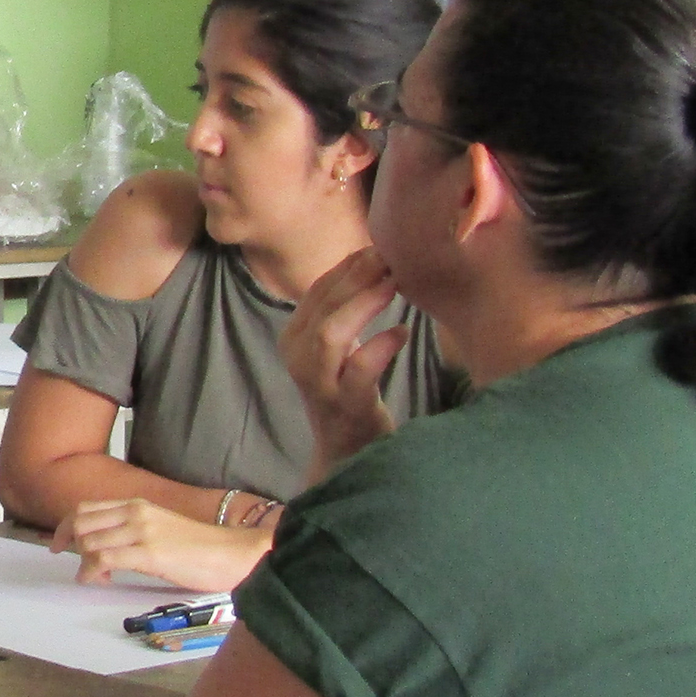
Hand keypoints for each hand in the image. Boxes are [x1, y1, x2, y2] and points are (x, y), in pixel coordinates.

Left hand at [50, 497, 271, 594]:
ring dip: (85, 563)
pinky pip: (103, 558)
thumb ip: (133, 533)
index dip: (66, 527)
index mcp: (138, 505)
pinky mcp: (149, 552)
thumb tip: (105, 549)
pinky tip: (102, 581)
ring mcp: (142, 531)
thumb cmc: (200, 548)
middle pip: (81, 522)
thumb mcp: (160, 530)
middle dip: (71, 545)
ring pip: (89, 541)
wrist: (232, 553)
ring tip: (100, 577)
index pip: (86, 508)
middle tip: (82, 566)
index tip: (59, 544)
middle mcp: (136, 512)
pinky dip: (92, 572)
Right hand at [280, 249, 409, 479]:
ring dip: (364, 305)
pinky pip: (360, 370)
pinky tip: (401, 332)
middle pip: (324, 307)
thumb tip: (373, 256)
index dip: (348, 266)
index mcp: (294, 337)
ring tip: (394, 284)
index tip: (378, 247)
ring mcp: (319, 384)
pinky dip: (381, 346)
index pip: (317, 291)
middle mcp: (298, 358)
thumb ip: (345, 308)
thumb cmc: (349, 389)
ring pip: (332, 335)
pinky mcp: (345, 406)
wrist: (347, 450)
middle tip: (390, 257)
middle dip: (358, 277)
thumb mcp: (338, 345)